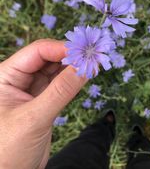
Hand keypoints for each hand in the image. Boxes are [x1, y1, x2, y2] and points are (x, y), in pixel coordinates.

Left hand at [0, 39, 86, 168]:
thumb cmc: (6, 151)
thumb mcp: (33, 118)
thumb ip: (60, 91)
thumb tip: (84, 67)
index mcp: (5, 76)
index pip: (37, 51)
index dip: (61, 48)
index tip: (84, 51)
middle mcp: (18, 78)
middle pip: (48, 57)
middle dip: (69, 56)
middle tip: (92, 57)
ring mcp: (31, 89)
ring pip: (55, 69)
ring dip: (73, 67)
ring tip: (92, 65)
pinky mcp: (42, 100)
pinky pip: (59, 84)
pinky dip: (72, 80)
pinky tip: (84, 76)